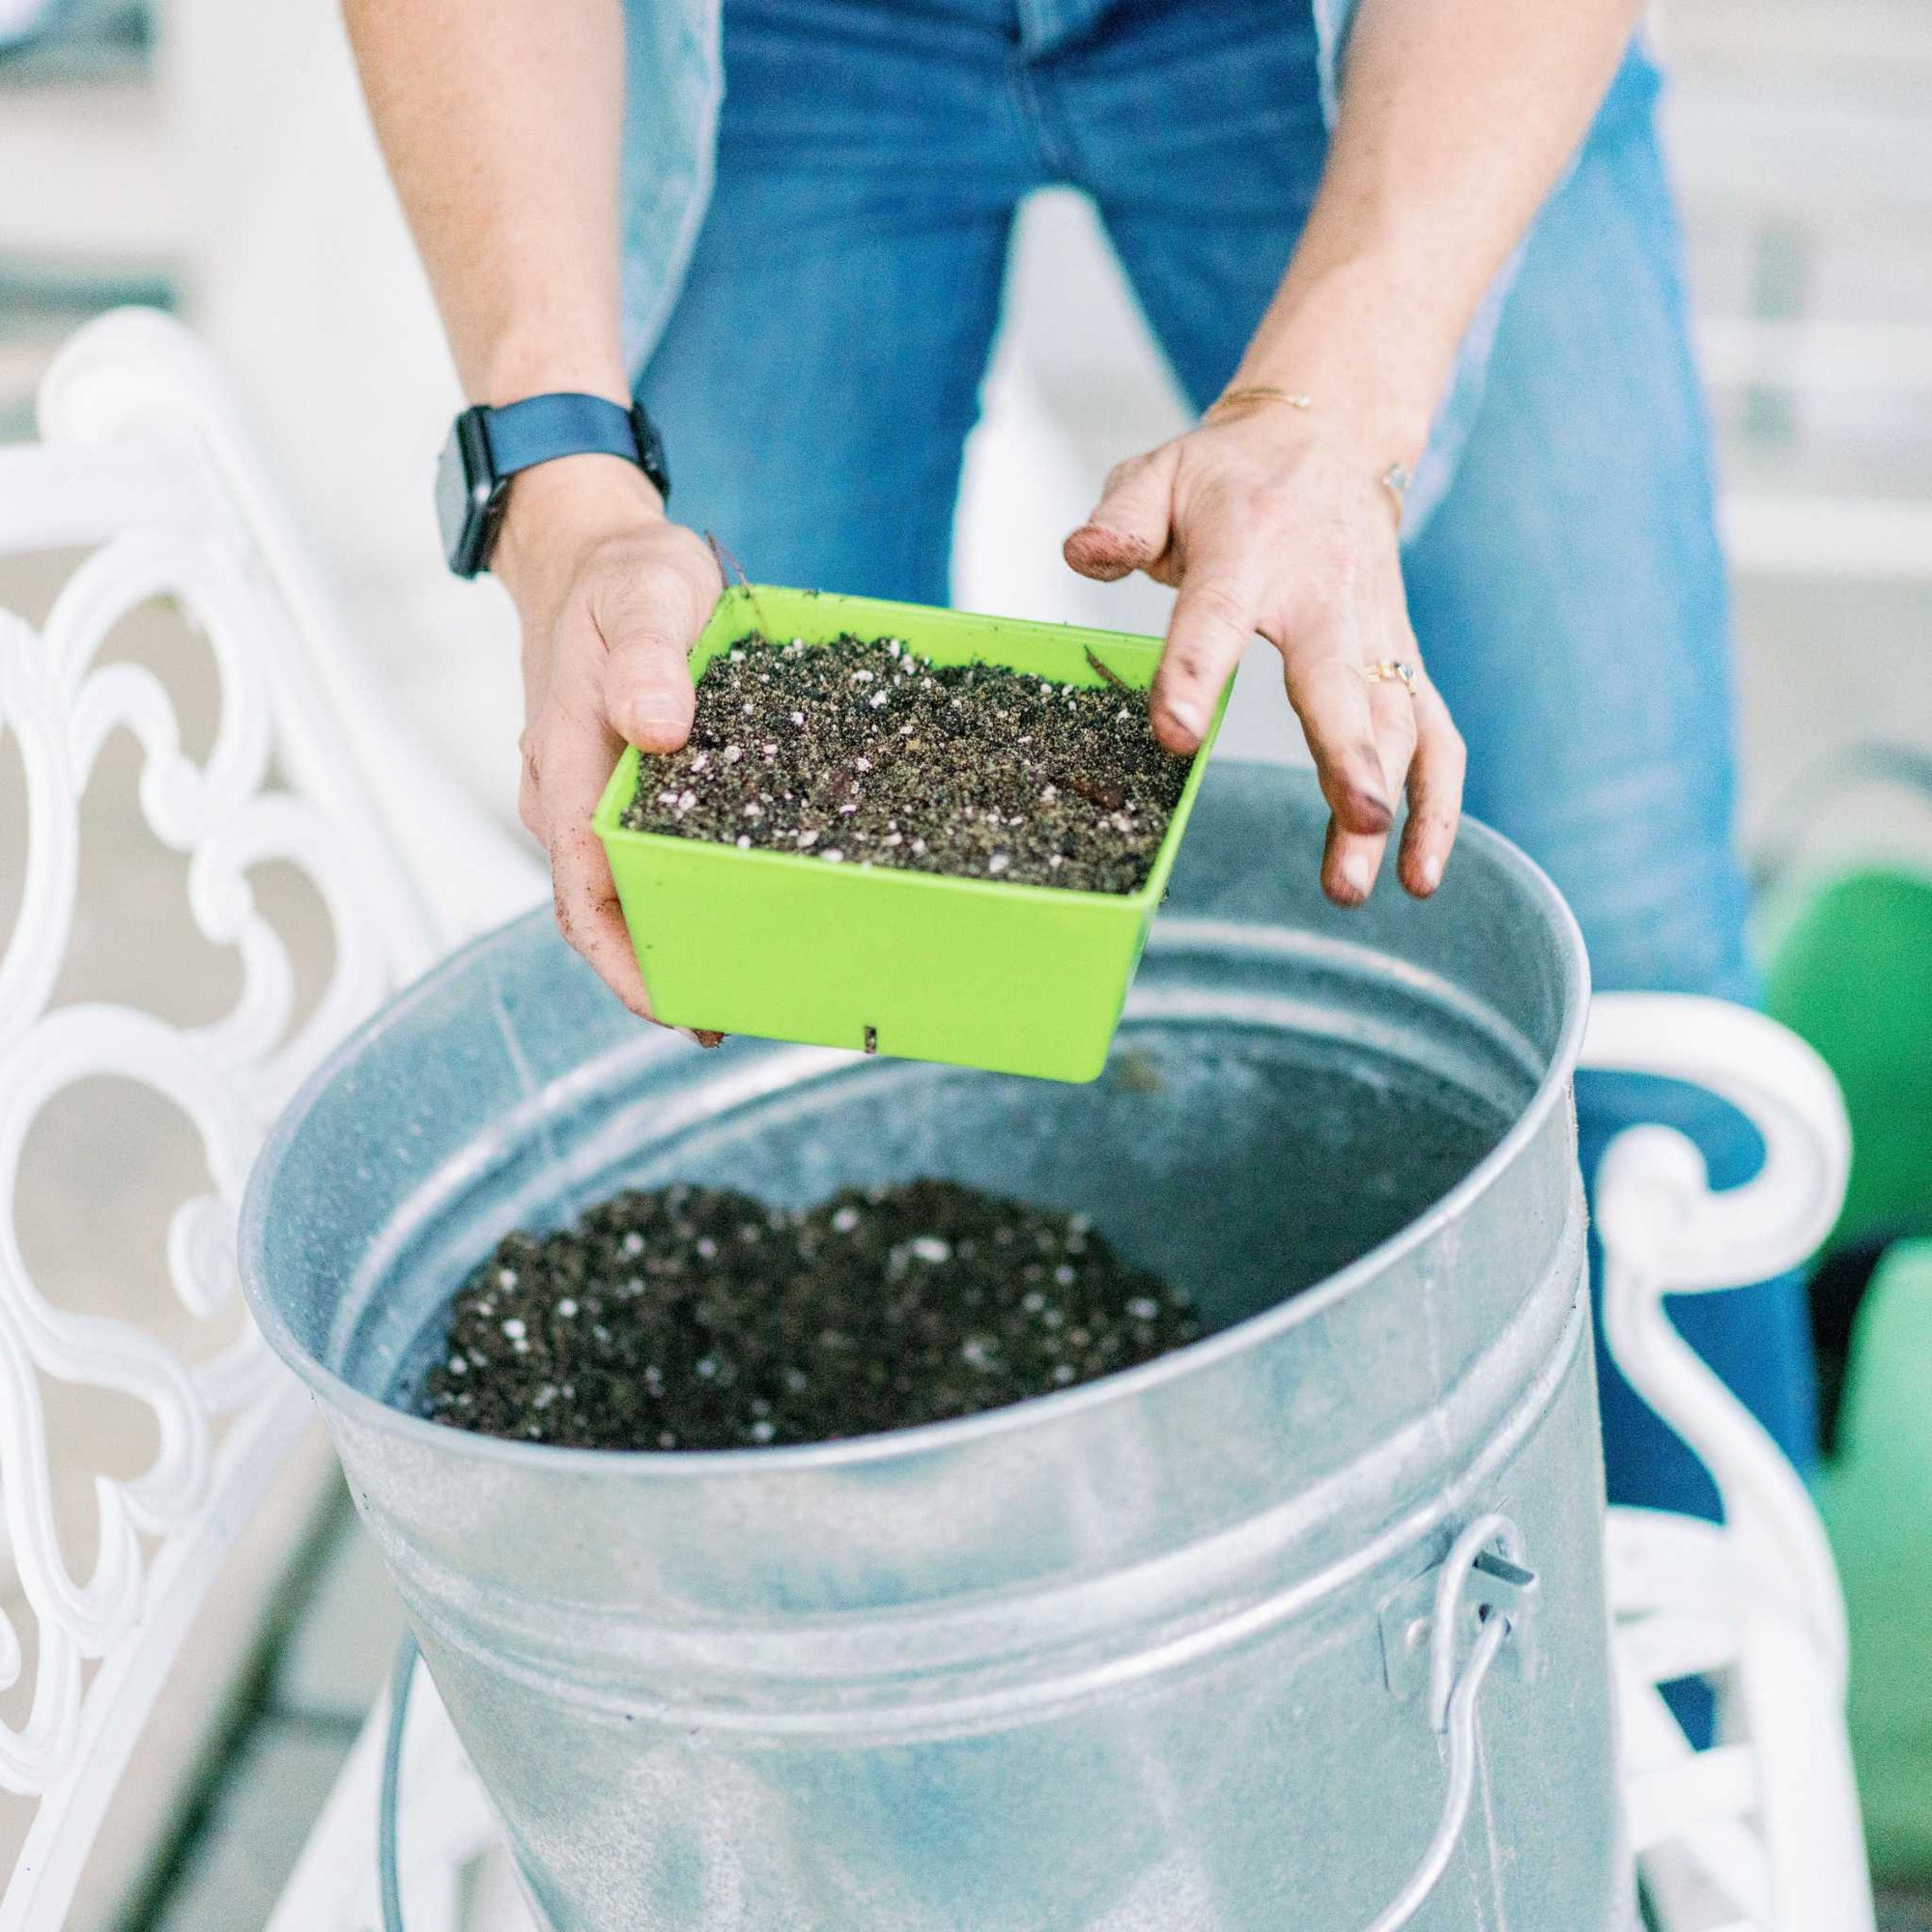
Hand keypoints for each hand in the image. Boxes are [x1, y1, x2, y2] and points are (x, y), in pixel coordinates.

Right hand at [492, 455, 722, 1021]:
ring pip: (619, 891)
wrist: (594, 554)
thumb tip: (661, 728)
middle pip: (599, 913)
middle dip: (654, 973)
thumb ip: (649, 656)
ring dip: (669, 939)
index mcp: (566, 765)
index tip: (677, 1009)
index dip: (627, 961)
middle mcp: (566, 796)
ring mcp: (586, 798)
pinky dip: (678, 893)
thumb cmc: (623, 575)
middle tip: (728, 1014)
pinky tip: (733, 911)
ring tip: (740, 980)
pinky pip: (640, 858)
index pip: (585, 889)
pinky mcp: (617, 790)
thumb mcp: (644, 594)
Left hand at [1063, 403, 1463, 905]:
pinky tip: (1418, 876)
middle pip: (1339, 681)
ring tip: (1354, 886)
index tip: (1172, 735)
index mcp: (1248, 554)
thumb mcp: (1159, 474)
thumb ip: (1120, 519)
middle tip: (1356, 816)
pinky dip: (1438, 805)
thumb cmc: (1227, 477)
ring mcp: (1375, 633)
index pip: (1215, 618)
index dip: (1192, 675)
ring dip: (1390, 804)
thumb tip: (1082, 556)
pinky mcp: (1402, 662)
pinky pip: (1435, 736)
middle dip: (1350, 751)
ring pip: (1396, 722)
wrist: (1333, 441)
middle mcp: (1325, 597)